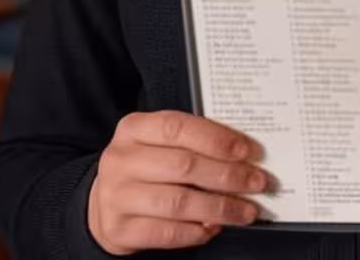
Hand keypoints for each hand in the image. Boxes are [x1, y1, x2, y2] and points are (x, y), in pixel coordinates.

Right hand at [88, 110, 267, 254]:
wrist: (103, 202)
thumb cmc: (144, 166)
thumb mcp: (156, 142)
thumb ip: (190, 140)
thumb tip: (241, 152)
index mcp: (133, 128)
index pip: (178, 127)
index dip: (216, 139)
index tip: (246, 150)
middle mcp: (121, 159)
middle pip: (184, 165)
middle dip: (228, 175)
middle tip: (257, 181)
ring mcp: (117, 196)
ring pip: (179, 201)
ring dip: (220, 207)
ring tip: (246, 210)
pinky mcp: (119, 229)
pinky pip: (167, 232)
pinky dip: (197, 231)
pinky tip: (215, 227)